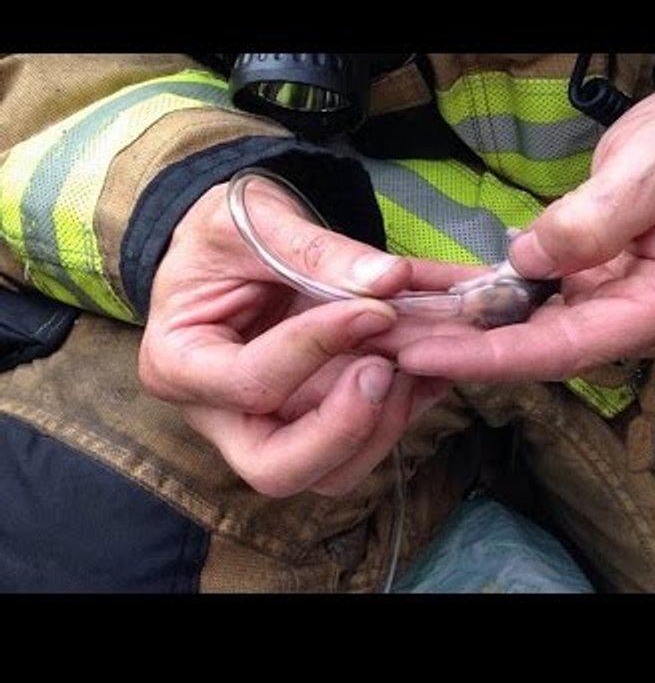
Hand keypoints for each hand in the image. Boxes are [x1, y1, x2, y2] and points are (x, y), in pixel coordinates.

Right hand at [139, 179, 448, 496]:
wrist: (234, 244)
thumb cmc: (223, 232)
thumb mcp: (253, 218)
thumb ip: (314, 249)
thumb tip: (389, 279)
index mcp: (181, 364)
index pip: (250, 384)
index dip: (316, 350)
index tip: (373, 309)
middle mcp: (223, 415)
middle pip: (279, 470)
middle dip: (346, 426)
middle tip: (386, 368)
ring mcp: (275, 426)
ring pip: (334, 471)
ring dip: (387, 421)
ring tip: (418, 356)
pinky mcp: (320, 420)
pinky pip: (368, 439)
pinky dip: (411, 403)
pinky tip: (436, 357)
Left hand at [391, 85, 654, 380]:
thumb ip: (595, 219)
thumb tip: (529, 262)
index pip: (577, 345)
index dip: (498, 356)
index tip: (429, 357)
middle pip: (554, 351)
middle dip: (472, 352)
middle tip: (394, 345)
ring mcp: (633, 312)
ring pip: (546, 337)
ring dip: (477, 336)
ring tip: (406, 331)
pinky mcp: (611, 296)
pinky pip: (550, 312)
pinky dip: (499, 311)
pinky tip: (448, 308)